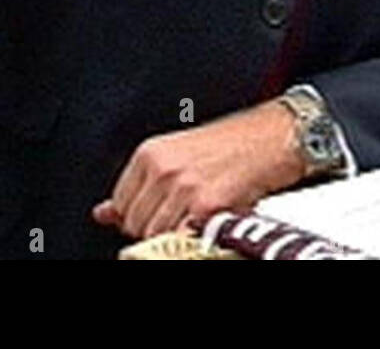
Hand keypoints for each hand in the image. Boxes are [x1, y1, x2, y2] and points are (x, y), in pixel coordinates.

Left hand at [92, 101, 305, 239]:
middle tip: (184, 214)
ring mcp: (184, 190)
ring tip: (199, 216)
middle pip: (136, 225)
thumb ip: (139, 185)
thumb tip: (103, 213)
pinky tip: (209, 222)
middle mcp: (164, 170)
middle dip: (156, 227)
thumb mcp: (177, 155)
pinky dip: (193, 238)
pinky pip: (181, 240)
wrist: (276, 137)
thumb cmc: (233, 143)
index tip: (158, 212)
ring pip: (157, 237)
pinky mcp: (207, 208)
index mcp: (151, 153)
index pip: (121, 205)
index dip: (139, 215)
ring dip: (176, 235)